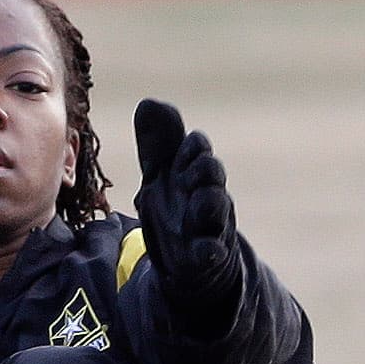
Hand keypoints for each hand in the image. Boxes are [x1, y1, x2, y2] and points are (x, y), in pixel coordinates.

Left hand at [133, 98, 242, 332]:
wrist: (188, 262)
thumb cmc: (178, 210)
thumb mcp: (161, 176)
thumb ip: (158, 144)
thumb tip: (148, 102)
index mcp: (192, 171)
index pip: (198, 147)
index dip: (190, 146)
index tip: (182, 153)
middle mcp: (205, 193)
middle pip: (212, 171)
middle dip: (200, 168)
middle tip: (184, 176)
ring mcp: (209, 224)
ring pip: (216, 206)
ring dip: (206, 202)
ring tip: (195, 207)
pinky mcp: (207, 255)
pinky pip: (213, 250)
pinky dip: (209, 248)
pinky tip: (204, 248)